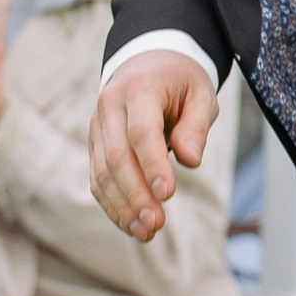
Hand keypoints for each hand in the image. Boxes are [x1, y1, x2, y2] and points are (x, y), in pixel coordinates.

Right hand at [91, 51, 217, 242]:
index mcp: (139, 88)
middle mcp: (110, 106)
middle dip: (135, 195)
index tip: (167, 195)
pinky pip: (97, 178)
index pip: (141, 131)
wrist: (146, 62)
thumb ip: (196, 126)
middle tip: (156, 224)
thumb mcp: (201, 94)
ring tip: (146, 233)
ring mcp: (97, 126)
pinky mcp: (95, 144)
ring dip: (122, 206)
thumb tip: (189, 160)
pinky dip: (112, 204)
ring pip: (102, 172)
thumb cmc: (180, 81)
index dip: (152, 165)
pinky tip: (130, 225)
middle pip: (117, 156)